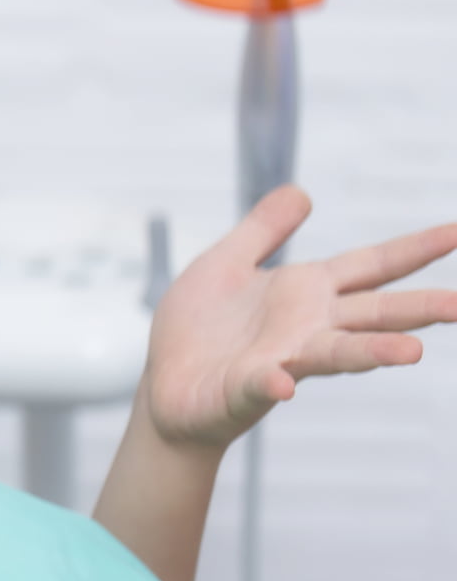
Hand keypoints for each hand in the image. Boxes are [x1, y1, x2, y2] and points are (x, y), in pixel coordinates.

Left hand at [142, 186, 456, 451]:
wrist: (163, 388)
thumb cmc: (198, 329)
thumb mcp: (225, 264)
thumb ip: (262, 230)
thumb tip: (301, 191)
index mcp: (306, 292)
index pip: (371, 266)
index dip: (415, 248)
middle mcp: (307, 328)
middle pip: (373, 314)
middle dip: (418, 309)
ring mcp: (281, 361)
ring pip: (336, 355)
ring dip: (372, 353)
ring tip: (412, 352)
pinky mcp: (244, 389)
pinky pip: (262, 384)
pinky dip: (273, 383)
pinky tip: (283, 384)